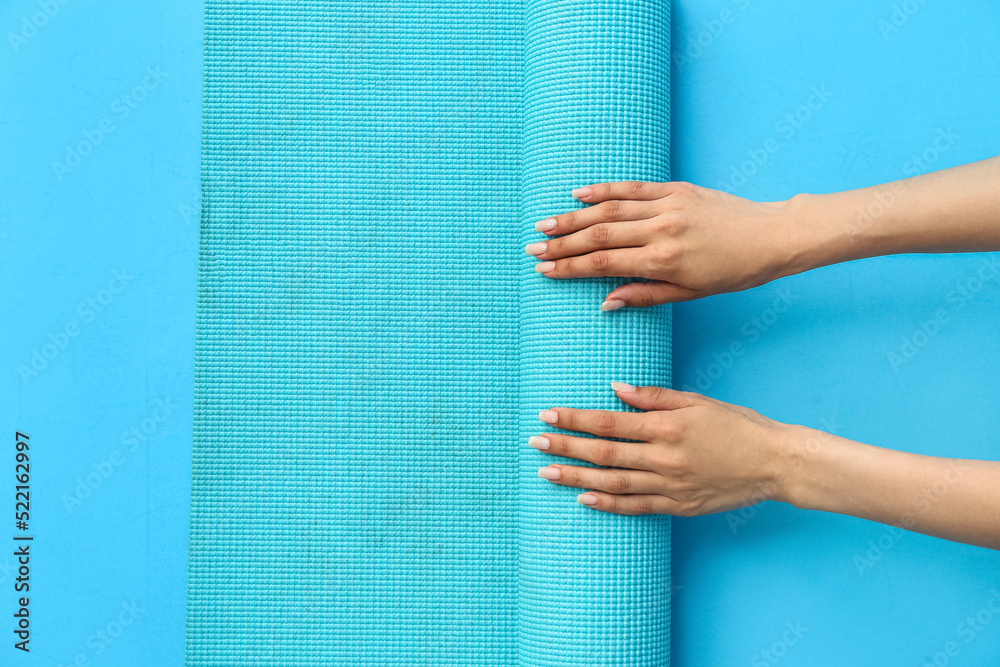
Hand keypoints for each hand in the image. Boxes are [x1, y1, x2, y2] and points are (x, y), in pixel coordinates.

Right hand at [526, 181, 808, 307]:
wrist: (771, 236)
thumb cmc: (733, 272)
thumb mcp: (689, 293)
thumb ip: (644, 295)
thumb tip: (605, 302)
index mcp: (664, 260)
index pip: (604, 263)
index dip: (570, 267)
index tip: (545, 270)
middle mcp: (662, 229)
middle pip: (599, 235)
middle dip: (562, 243)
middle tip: (533, 249)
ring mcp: (668, 205)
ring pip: (610, 210)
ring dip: (574, 217)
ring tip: (545, 224)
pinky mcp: (677, 188)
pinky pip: (633, 188)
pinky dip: (604, 190)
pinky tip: (580, 193)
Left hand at [531, 383, 796, 515]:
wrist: (775, 463)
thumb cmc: (737, 426)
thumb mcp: (697, 401)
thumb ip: (653, 397)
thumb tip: (615, 388)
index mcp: (667, 427)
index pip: (609, 422)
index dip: (575, 419)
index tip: (547, 415)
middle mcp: (664, 458)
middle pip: (604, 454)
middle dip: (565, 448)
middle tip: (535, 443)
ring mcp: (670, 485)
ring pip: (613, 483)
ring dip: (576, 478)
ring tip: (547, 473)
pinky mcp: (679, 506)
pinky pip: (636, 507)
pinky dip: (608, 504)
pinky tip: (584, 499)